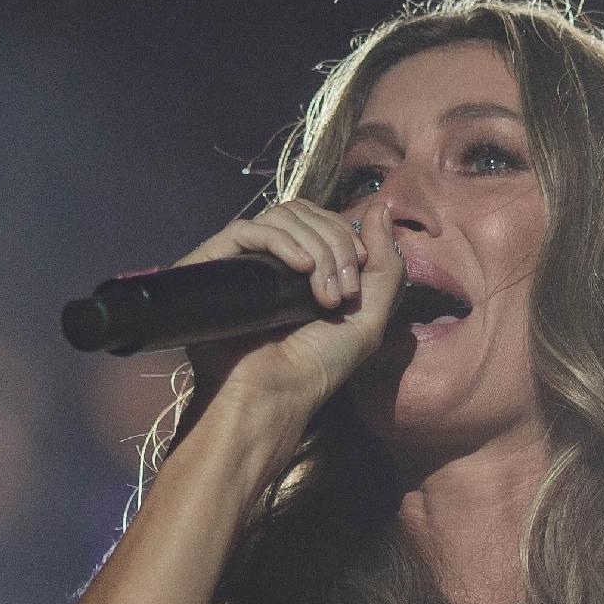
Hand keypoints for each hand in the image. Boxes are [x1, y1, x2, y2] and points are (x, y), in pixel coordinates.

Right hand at [174, 196, 403, 420]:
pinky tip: (300, 269)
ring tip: (322, 296)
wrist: (272, 396)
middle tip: (343, 293)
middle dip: (337, 245)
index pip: (325, 220)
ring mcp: (244, 259)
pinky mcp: (216, 263)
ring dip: (318, 249)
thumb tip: (383, 207)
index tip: (355, 284)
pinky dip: (283, 242)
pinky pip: (249, 229)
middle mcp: (272, 257)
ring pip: (284, 216)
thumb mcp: (369, 317)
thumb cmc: (317, 366)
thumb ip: (386, 263)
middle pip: (308, 212)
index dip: (347, 238)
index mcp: (303, 266)